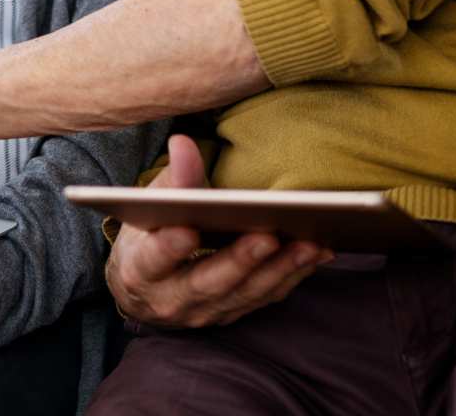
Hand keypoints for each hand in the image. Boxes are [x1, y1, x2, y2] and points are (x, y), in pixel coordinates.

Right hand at [106, 134, 332, 329]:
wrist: (147, 291)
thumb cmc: (149, 237)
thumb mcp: (148, 208)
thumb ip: (171, 178)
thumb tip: (183, 142)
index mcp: (139, 271)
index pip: (151, 260)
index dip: (167, 248)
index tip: (186, 230)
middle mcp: (171, 300)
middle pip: (207, 283)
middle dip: (239, 260)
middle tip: (267, 236)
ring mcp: (204, 312)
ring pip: (244, 294)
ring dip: (278, 270)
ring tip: (308, 243)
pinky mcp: (232, 314)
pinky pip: (265, 298)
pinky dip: (292, 275)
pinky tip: (316, 253)